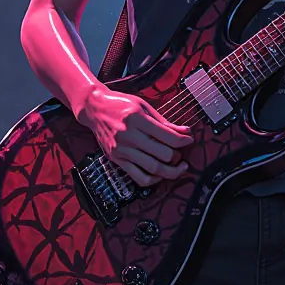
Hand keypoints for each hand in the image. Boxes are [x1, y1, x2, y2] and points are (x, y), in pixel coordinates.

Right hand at [76, 84, 193, 185]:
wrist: (95, 109)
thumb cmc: (121, 105)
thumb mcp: (144, 106)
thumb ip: (164, 122)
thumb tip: (185, 132)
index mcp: (137, 119)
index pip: (168, 136)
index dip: (183, 141)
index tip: (189, 140)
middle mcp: (129, 135)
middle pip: (162, 154)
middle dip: (177, 156)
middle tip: (182, 154)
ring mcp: (121, 149)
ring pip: (152, 168)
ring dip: (170, 171)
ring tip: (178, 167)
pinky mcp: (116, 159)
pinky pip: (138, 177)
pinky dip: (153, 179)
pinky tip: (160, 174)